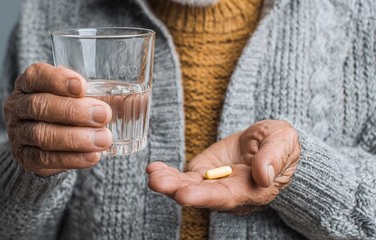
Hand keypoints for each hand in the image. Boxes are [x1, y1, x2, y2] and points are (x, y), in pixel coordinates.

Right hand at [4, 63, 111, 176]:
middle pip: (40, 106)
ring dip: (76, 138)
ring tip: (104, 140)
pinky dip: (71, 159)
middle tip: (104, 115)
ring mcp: (18, 133)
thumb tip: (137, 94)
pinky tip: (93, 158)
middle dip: (74, 111)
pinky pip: (45, 160)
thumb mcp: (79, 96)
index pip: (37, 75)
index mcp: (30, 83)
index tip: (82, 86)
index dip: (58, 79)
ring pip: (43, 135)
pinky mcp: (25, 157)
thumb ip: (96, 92)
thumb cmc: (69, 109)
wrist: (47, 140)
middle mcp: (18, 105)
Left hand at [147, 120, 300, 212]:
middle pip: (202, 196)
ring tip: (153, 174)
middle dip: (178, 191)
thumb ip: (275, 156)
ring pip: (188, 187)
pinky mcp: (201, 174)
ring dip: (168, 183)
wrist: (265, 142)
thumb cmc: (279, 143)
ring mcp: (212, 184)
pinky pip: (182, 177)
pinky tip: (153, 169)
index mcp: (253, 190)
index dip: (205, 197)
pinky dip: (167, 174)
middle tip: (158, 184)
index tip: (184, 195)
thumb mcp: (284, 141)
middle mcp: (229, 193)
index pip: (228, 197)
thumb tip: (264, 175)